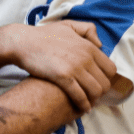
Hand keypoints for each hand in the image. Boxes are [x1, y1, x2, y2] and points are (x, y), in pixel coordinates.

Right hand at [2, 21, 116, 111]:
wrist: (22, 42)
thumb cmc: (43, 35)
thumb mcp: (68, 25)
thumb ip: (87, 29)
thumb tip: (100, 44)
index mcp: (88, 46)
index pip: (110, 69)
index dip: (106, 78)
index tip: (97, 81)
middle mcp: (85, 57)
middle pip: (105, 82)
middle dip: (100, 91)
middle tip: (91, 94)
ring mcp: (74, 67)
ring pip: (96, 91)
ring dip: (93, 99)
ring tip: (87, 101)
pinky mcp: (63, 77)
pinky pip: (80, 96)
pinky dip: (83, 105)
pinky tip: (82, 108)